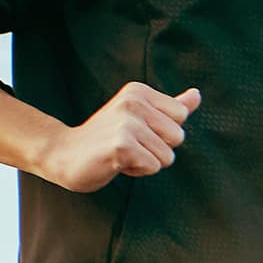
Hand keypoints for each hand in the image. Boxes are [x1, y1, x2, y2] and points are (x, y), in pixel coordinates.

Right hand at [41, 82, 201, 192]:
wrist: (64, 154)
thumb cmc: (107, 137)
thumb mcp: (140, 116)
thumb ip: (170, 107)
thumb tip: (197, 95)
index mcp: (140, 91)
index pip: (181, 115)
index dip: (164, 132)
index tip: (139, 132)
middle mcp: (135, 101)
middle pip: (178, 136)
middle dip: (158, 149)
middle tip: (130, 146)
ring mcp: (128, 122)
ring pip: (167, 155)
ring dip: (146, 162)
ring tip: (122, 155)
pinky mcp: (122, 145)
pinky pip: (153, 166)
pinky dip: (138, 171)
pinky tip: (117, 164)